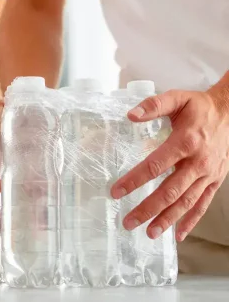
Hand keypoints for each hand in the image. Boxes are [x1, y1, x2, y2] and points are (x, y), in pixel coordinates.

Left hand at [111, 79, 228, 241]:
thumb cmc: (199, 107)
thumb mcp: (177, 99)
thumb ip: (153, 105)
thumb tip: (130, 115)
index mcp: (185, 142)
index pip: (155, 166)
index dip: (134, 180)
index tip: (116, 192)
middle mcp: (198, 162)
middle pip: (170, 191)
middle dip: (148, 208)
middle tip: (128, 222)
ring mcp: (208, 174)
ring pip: (186, 202)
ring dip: (167, 219)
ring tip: (150, 233)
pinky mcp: (216, 180)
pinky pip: (203, 204)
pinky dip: (191, 221)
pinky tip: (178, 234)